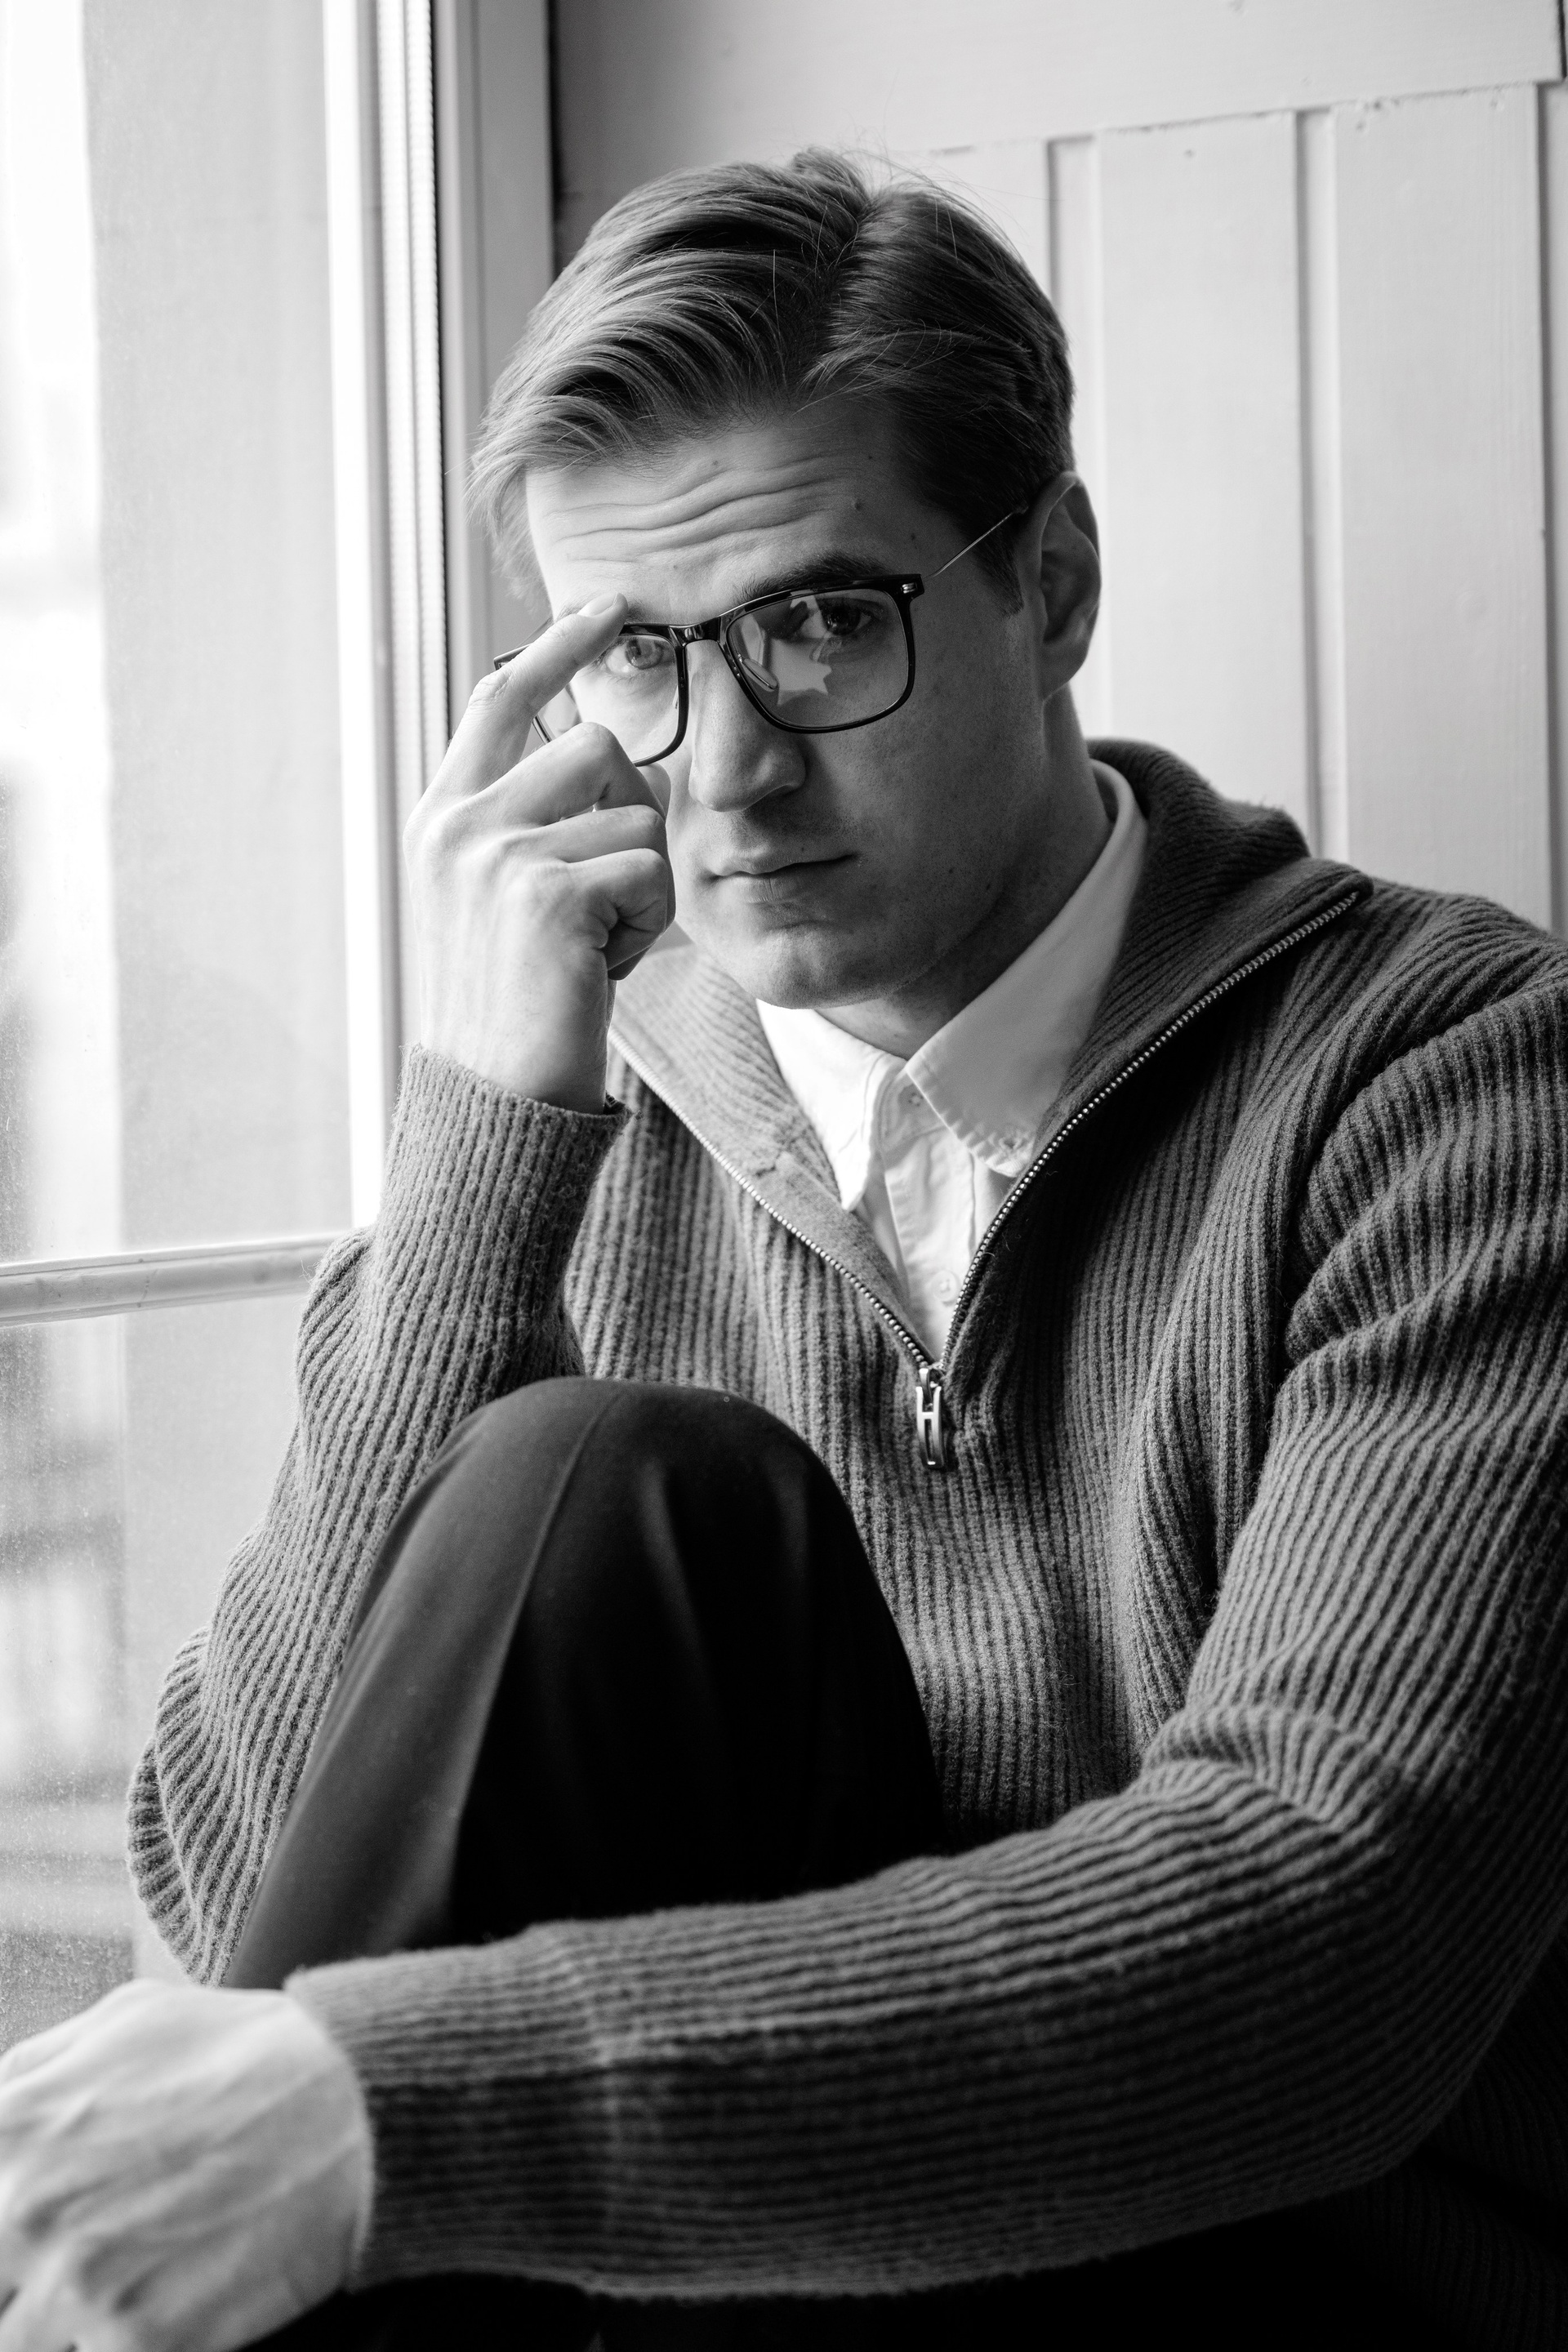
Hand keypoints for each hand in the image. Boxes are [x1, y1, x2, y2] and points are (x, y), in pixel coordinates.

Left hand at [0, 1979, 370, 2351]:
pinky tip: (171, 2298)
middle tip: (93, 2249)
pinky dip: (124, 2340)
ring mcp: (76, 2282)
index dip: (4, 2229)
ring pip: (21, 2340)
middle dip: (22, 2278)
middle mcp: (23, 2207)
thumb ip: (38, 2071)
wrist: (353, 2108)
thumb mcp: (128, 2019)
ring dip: (64, 2323)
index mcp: (9, 2124)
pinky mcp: (140, 2340)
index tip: (25, 2235)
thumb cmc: (246, 2054)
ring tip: (127, 2280)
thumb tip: (4, 2108)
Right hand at [405, 594, 674, 1111]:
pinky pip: (649, 871)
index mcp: (444, 817)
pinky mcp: (545, 894)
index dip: (559, 643)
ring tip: (599, 942)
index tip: (608, 604)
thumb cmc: (517, 1006)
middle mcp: (459, 824)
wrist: (494, 1097)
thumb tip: (623, 758)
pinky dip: (647, 927)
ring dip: (641, 879)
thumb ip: (540, 823)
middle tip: (605, 898)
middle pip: (595, 744)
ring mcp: (497, 854)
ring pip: (633, 809)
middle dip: (630, 813)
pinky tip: (603, 970)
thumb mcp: (509, 899)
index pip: (502, 697)